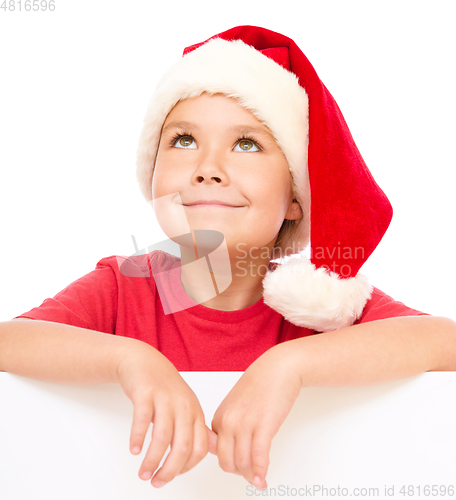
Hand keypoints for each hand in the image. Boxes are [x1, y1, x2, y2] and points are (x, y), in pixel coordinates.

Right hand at [116, 342, 215, 487]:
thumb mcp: (185, 406)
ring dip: (151, 460)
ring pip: (162, 436)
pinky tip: (134, 449)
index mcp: (195, 412)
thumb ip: (194, 428)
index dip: (187, 467)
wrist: (144, 361)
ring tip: (143, 472)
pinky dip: (137, 438)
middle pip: (182, 446)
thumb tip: (204, 452)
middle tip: (156, 481)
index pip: (200, 447)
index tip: (173, 476)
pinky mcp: (146, 393)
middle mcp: (183, 406)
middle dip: (169, 470)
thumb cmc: (165, 387)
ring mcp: (165, 398)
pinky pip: (142, 419)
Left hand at [211, 343, 301, 488]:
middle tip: (250, 476)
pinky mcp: (263, 425)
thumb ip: (229, 425)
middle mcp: (228, 422)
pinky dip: (261, 472)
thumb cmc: (260, 384)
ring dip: (252, 476)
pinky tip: (263, 479)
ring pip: (242, 463)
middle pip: (226, 462)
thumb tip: (232, 449)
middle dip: (239, 473)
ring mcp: (244, 424)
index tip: (238, 469)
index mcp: (219, 417)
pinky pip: (259, 456)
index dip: (229, 464)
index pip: (216, 453)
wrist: (278, 368)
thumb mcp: (235, 405)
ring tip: (260, 479)